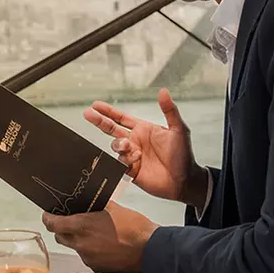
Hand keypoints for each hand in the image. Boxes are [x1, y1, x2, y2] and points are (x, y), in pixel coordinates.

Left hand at [42, 202, 157, 272]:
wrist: (150, 248)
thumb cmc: (135, 228)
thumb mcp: (114, 208)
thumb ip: (96, 205)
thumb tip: (89, 201)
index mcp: (82, 226)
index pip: (53, 224)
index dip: (48, 218)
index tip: (48, 214)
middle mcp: (82, 244)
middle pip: (59, 236)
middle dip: (61, 229)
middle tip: (68, 221)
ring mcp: (88, 257)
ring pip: (74, 247)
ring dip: (77, 239)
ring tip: (93, 232)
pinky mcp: (96, 267)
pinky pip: (86, 256)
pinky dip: (89, 249)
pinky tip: (102, 244)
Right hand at [85, 89, 206, 207]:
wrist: (185, 181)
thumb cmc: (184, 155)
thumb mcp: (178, 130)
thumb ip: (169, 111)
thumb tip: (163, 91)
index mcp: (143, 130)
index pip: (121, 118)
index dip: (108, 112)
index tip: (95, 105)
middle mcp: (135, 142)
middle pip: (111, 129)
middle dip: (99, 121)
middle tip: (87, 113)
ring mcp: (132, 157)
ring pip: (115, 147)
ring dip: (119, 144)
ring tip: (128, 146)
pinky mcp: (131, 171)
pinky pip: (120, 163)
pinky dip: (126, 160)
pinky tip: (137, 160)